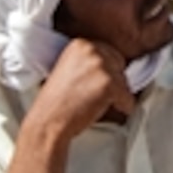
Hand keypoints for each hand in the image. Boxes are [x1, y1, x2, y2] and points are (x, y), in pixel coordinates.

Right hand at [8, 39, 137, 172]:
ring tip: (89, 109)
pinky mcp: (104, 79)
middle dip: (114, 86)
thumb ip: (89, 64)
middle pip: (122, 64)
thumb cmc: (58, 112)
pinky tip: (97, 114)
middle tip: (90, 103)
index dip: (108, 75)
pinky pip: (126, 94)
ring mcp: (96, 62)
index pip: (111, 52)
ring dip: (115, 98)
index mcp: (77, 42)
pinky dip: (119, 107)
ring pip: (125, 79)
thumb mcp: (71, 78)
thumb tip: (122, 59)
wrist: (46, 131)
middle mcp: (86, 46)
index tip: (93, 92)